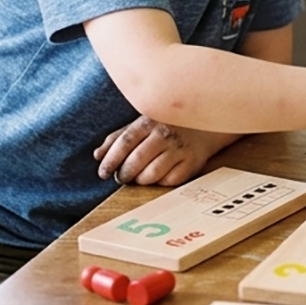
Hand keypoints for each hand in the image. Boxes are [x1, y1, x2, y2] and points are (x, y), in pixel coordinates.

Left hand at [95, 117, 237, 186]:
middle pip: (135, 162)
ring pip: (150, 175)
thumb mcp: (143, 124)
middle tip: (122, 177)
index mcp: (150, 121)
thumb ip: (118, 137)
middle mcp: (165, 134)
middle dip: (124, 174)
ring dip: (140, 180)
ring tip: (140, 176)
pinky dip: (159, 182)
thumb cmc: (168, 125)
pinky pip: (168, 181)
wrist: (207, 124)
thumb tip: (98, 155)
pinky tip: (159, 174)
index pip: (124, 143)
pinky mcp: (191, 163)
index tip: (103, 173)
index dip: (110, 161)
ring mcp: (179, 149)